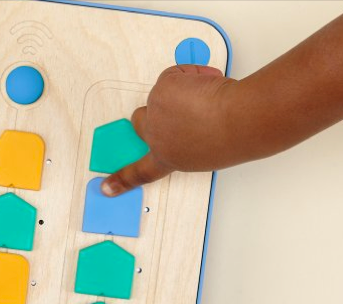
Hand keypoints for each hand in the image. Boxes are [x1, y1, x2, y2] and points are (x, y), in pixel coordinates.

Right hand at [101, 65, 241, 195]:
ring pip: (163, 92)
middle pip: (139, 121)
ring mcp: (156, 113)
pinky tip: (208, 84)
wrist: (238, 120)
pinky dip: (193, 74)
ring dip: (184, 89)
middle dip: (156, 110)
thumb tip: (189, 119)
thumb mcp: (206, 153)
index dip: (121, 179)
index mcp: (168, 159)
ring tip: (209, 96)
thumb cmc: (233, 139)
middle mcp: (156, 138)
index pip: (139, 173)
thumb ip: (187, 142)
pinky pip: (175, 74)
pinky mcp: (162, 89)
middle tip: (178, 106)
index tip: (107, 187)